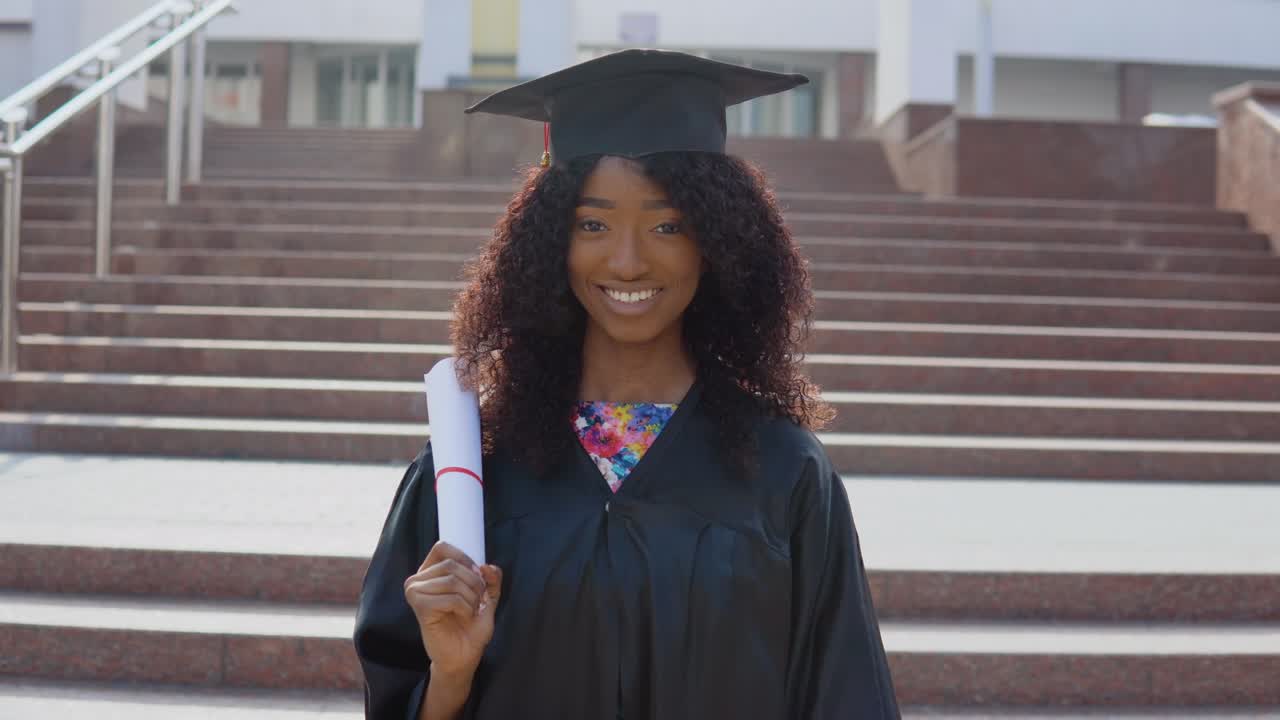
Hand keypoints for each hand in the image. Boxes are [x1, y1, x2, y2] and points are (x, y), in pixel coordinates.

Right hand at [403, 541, 503, 677]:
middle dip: (474, 582)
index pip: (442, 547)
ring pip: (451, 580)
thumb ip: (490, 578)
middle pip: (451, 565)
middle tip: (477, 601)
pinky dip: (465, 608)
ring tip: (470, 611)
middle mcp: (417, 580)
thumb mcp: (486, 596)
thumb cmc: (471, 626)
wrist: (465, 655)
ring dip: (470, 597)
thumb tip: (487, 566)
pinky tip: (463, 617)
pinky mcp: (420, 608)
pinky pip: (451, 598)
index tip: (478, 578)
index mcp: (429, 572)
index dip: (465, 559)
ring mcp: (415, 593)